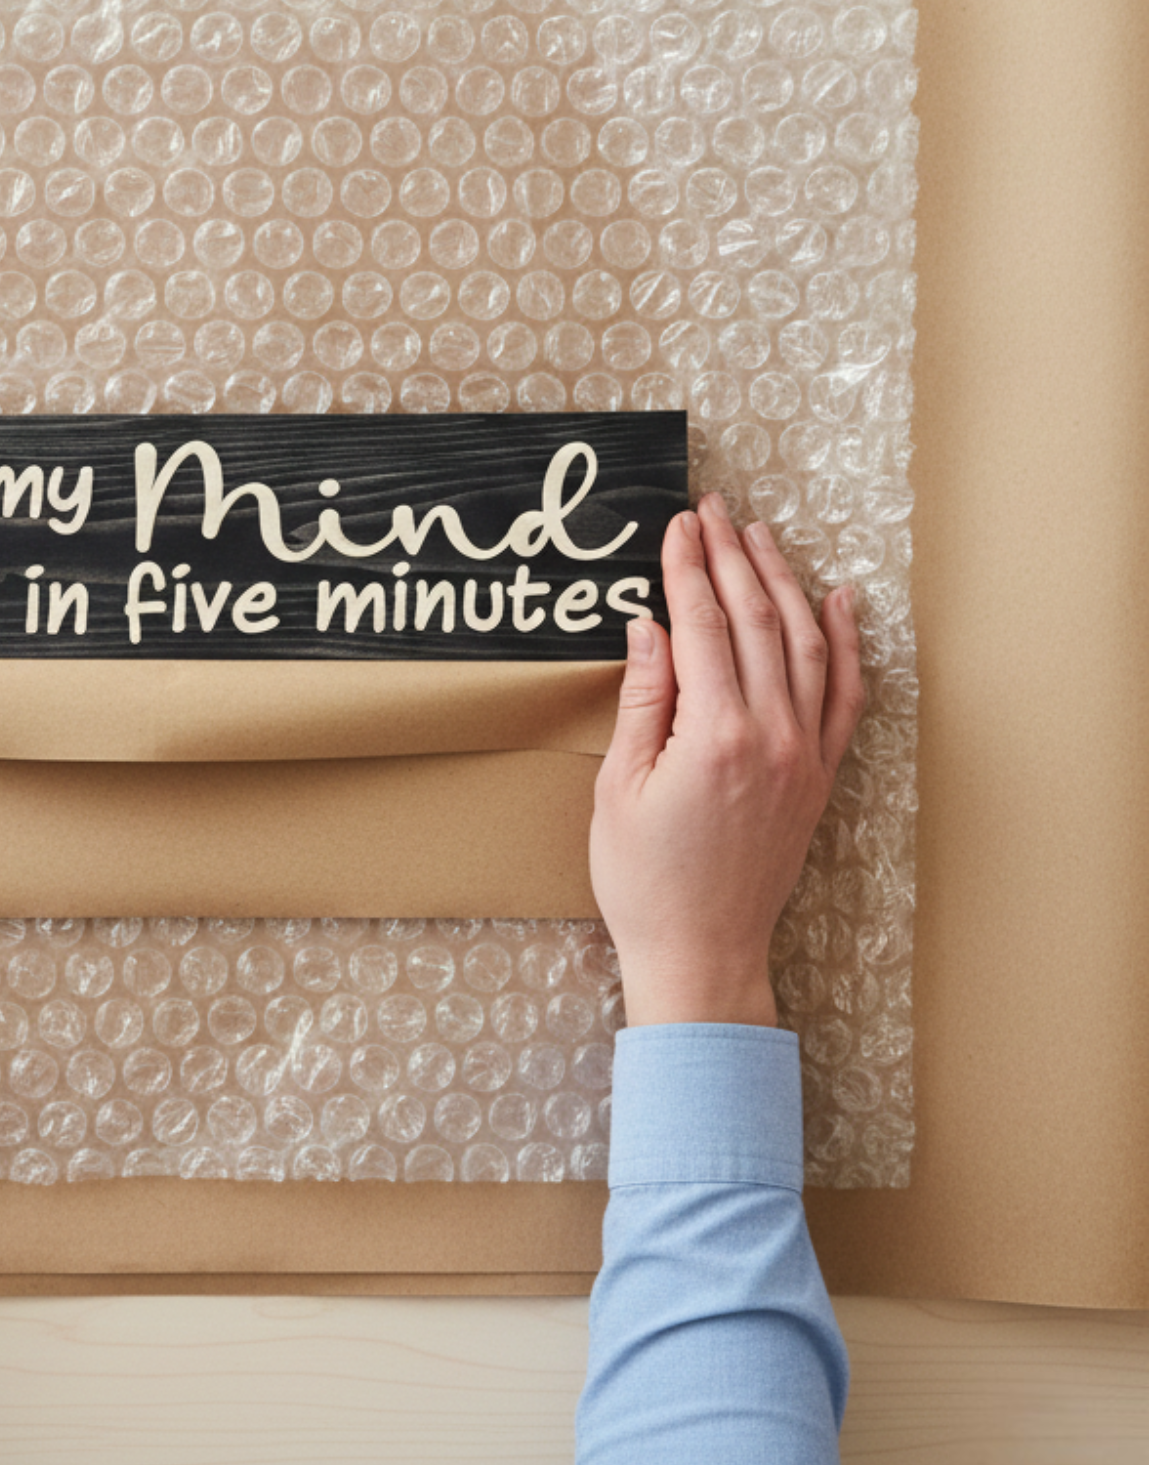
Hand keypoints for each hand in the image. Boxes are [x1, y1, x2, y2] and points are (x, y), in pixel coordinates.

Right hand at [588, 490, 866, 1028]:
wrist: (701, 951)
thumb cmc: (644, 880)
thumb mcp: (618, 787)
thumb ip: (642, 699)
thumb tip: (650, 626)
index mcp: (714, 736)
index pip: (704, 627)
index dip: (688, 570)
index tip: (677, 525)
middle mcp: (772, 737)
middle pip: (757, 623)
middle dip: (733, 559)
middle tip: (715, 512)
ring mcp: (804, 756)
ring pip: (805, 647)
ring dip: (784, 585)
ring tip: (761, 539)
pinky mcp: (819, 776)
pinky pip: (844, 697)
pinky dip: (846, 645)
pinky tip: (839, 603)